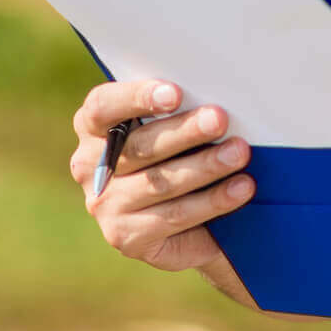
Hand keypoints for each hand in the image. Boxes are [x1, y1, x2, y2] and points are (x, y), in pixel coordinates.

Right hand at [69, 79, 255, 292]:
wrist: (188, 219)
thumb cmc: (179, 151)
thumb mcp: (170, 125)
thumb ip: (176, 109)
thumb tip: (211, 94)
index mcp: (93, 126)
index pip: (103, 106)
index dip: (136, 97)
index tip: (175, 93)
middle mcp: (89, 166)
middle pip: (139, 146)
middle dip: (184, 131)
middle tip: (220, 119)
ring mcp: (104, 205)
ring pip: (160, 183)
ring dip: (205, 166)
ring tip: (240, 153)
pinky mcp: (126, 237)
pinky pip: (175, 216)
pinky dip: (213, 201)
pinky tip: (241, 188)